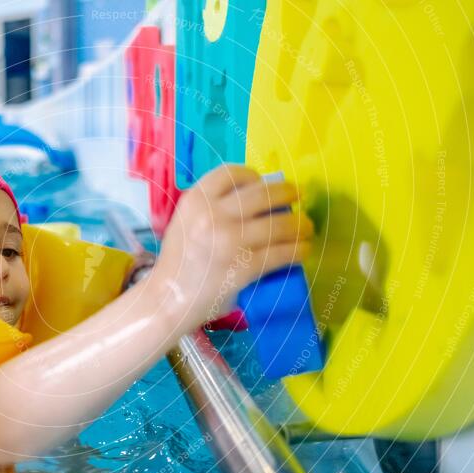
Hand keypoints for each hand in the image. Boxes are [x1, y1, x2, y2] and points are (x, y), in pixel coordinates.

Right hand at [149, 165, 312, 333]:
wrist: (167, 299)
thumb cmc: (179, 263)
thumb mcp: (186, 222)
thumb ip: (212, 208)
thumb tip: (257, 201)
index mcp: (196, 200)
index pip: (232, 173)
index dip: (254, 176)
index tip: (264, 184)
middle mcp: (212, 214)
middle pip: (263, 193)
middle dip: (287, 193)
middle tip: (298, 198)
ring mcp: (229, 241)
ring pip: (279, 223)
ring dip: (300, 224)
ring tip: (306, 228)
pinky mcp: (243, 267)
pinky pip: (281, 253)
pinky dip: (298, 250)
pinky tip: (303, 250)